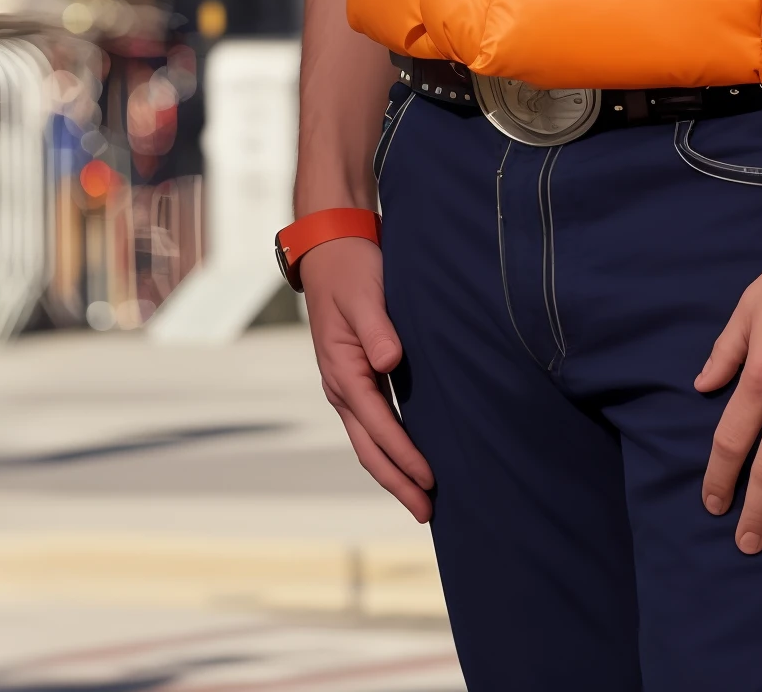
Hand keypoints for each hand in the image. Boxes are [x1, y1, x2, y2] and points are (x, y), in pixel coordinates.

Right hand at [302, 237, 434, 521]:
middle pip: (370, 447)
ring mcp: (347, 384)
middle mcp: (341, 386)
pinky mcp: (357, 376)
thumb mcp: (365, 293)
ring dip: (393, 471)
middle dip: (397, 482)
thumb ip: (377, 329)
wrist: (331, 248)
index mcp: (343, 371)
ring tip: (421, 498)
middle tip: (427, 513)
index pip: (378, 425)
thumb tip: (390, 363)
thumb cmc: (351, 268)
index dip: (404, 456)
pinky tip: (409, 456)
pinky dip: (390, 446)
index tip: (430, 480)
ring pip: (369, 440)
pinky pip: (373, 422)